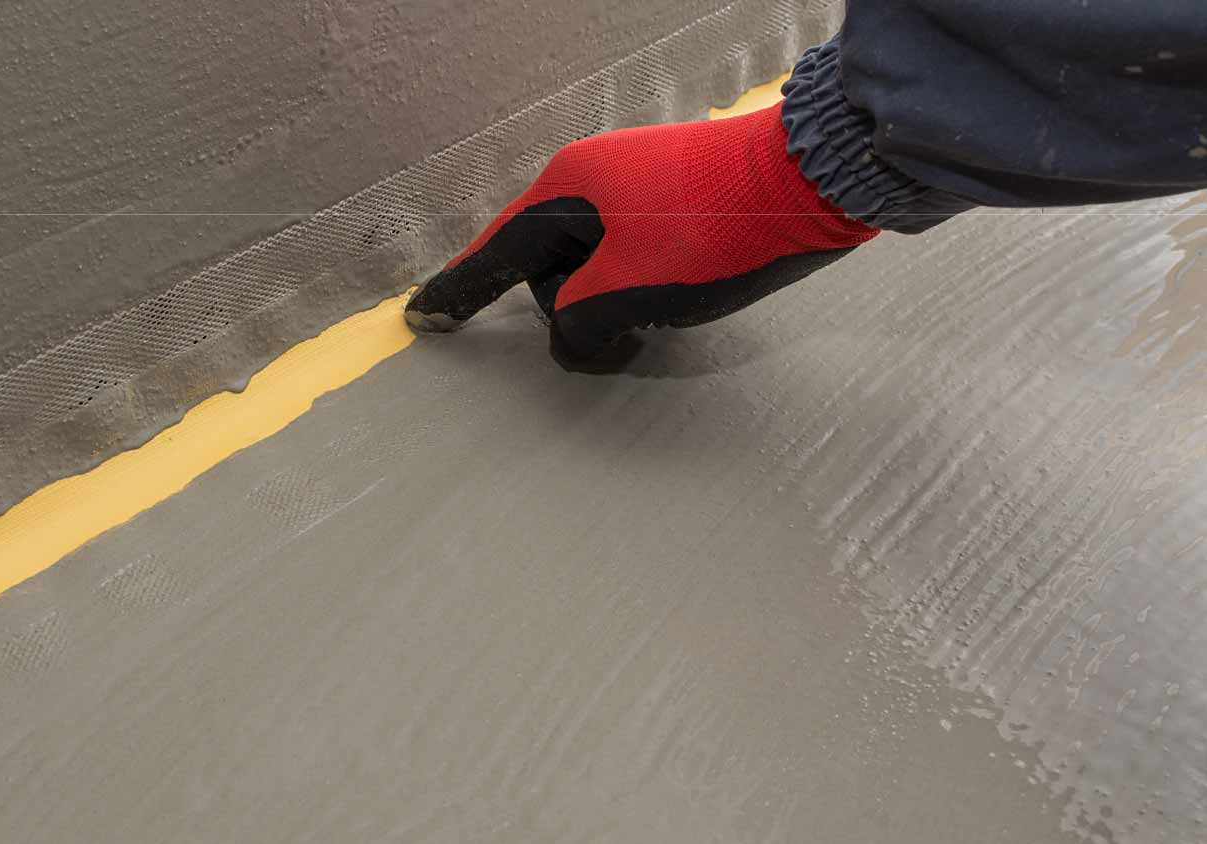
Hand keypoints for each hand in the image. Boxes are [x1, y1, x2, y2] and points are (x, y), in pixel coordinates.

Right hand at [404, 102, 878, 363]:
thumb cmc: (711, 232)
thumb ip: (578, 323)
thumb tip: (574, 338)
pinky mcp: (674, 206)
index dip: (457, 292)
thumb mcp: (628, 289)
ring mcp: (636, 191)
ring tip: (663, 319)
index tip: (420, 317)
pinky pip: (631, 258)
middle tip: (624, 337)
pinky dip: (640, 290)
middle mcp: (593, 182)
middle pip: (548, 267)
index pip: (495, 252)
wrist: (813, 181)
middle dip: (573, 311)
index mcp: (567, 190)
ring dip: (614, 306)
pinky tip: (678, 302)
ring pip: (594, 268)